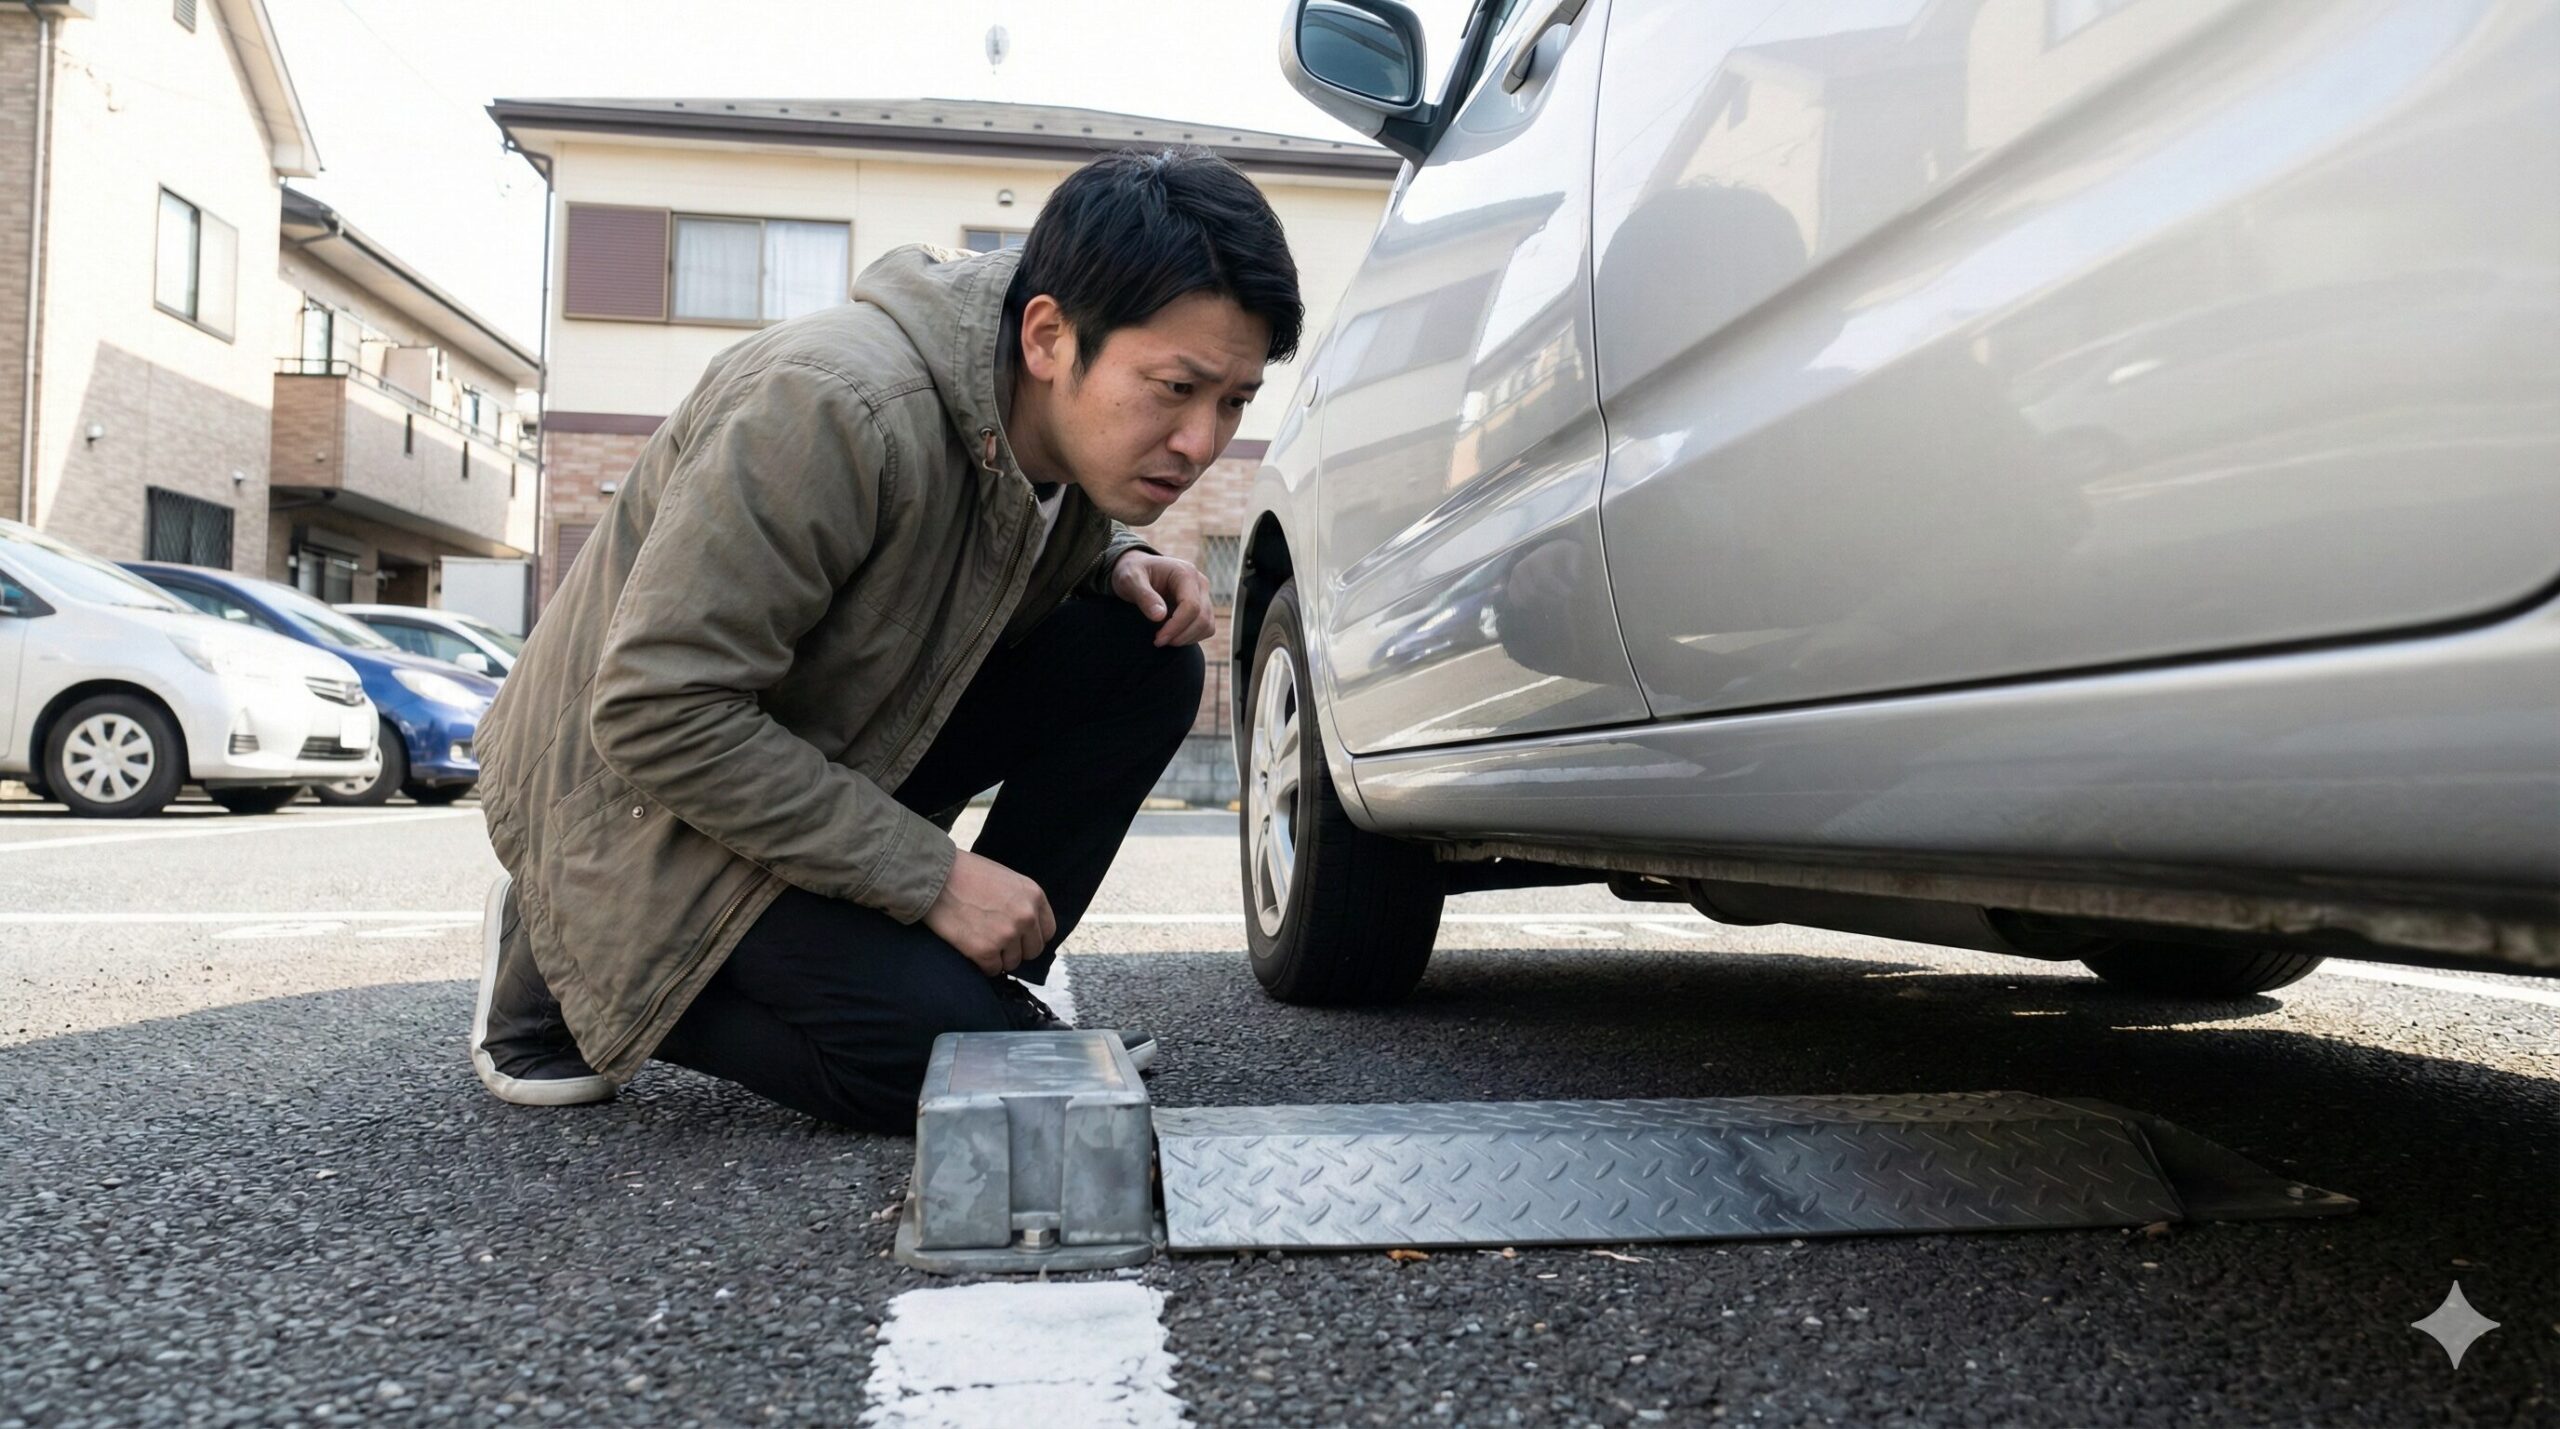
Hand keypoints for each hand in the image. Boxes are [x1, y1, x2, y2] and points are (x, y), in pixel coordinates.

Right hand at [922, 850, 1056, 975]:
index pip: (1047, 931)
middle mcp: (1026, 917)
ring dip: (998, 957)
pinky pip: (992, 970)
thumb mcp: (1007, 879)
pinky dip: (982, 965)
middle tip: (996, 941)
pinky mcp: (985, 950)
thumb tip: (1026, 927)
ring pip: (1012, 963)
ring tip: (980, 940)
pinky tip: (971, 949)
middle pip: (1033, 951)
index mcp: (1034, 896)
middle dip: (1016, 949)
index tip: (1019, 937)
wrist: (935, 875)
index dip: (1032, 937)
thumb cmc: (967, 873)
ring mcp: (1006, 935)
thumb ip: (1021, 901)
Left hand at [1109, 552, 1215, 647]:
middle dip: (1181, 636)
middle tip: (1158, 642)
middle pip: (1202, 618)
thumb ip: (1144, 596)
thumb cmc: (1132, 572)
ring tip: (1163, 639)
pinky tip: (1171, 635)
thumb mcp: (1130, 580)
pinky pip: (1206, 628)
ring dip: (1187, 639)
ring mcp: (1203, 595)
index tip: (1158, 639)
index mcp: (1185, 573)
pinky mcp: (1203, 607)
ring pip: (1207, 626)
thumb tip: (1160, 616)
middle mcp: (1200, 583)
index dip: (1176, 627)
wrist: (1137, 570)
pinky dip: (1191, 637)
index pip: (1191, 606)